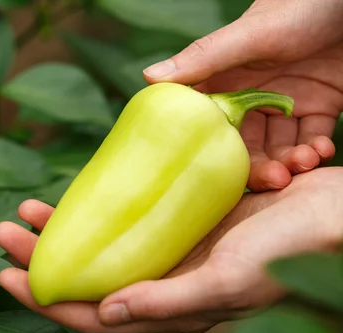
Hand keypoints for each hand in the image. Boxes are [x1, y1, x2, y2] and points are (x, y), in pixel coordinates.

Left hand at [0, 167, 342, 332]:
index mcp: (170, 308)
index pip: (92, 314)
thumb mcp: (231, 280)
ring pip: (101, 246)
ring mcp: (169, 251)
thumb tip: (105, 314)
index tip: (4, 276)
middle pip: (86, 277)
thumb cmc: (292, 250)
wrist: (333, 214)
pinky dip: (98, 207)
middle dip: (41, 259)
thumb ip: (169, 302)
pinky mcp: (180, 221)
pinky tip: (79, 193)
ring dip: (63, 230)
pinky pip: (126, 218)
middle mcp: (162, 283)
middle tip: (2, 232)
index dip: (46, 298)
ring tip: (26, 210)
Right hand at [143, 0, 342, 191]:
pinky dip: (315, 150)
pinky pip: (312, 137)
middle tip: (276, 180)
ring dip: (290, 161)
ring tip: (305, 162)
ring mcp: (284, 102)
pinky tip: (320, 150)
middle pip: (245, 145)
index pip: (209, 124)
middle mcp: (251, 94)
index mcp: (226, 80)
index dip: (214, 151)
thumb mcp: (250, 34)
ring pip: (279, 146)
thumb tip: (148, 76)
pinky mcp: (319, 105)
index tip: (222, 172)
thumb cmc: (301, 5)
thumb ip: (204, 57)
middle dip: (259, 166)